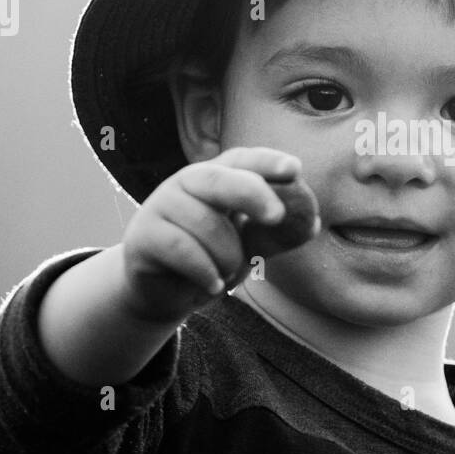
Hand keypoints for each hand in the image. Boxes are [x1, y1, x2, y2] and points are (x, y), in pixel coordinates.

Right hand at [118, 147, 317, 324]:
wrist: (164, 293)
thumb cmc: (211, 259)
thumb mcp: (248, 246)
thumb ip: (276, 235)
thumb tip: (311, 223)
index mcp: (216, 177)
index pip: (242, 160)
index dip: (267, 162)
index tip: (294, 170)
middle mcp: (186, 184)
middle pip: (218, 178)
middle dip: (251, 193)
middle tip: (277, 216)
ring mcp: (160, 205)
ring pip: (204, 223)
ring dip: (227, 256)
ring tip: (226, 274)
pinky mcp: (143, 235)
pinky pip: (181, 249)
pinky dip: (205, 271)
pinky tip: (213, 286)